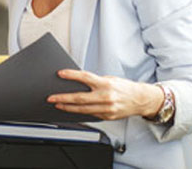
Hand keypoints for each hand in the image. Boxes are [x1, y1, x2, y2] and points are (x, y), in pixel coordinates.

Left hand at [47, 70, 164, 120]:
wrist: (140, 100)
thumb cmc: (124, 88)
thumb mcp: (110, 79)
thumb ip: (95, 81)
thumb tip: (78, 82)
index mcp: (106, 84)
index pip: (85, 78)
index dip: (71, 75)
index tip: (60, 74)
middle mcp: (106, 97)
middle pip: (79, 98)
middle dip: (63, 98)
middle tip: (51, 97)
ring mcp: (106, 109)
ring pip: (82, 109)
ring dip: (68, 107)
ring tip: (58, 104)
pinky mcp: (107, 117)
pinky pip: (90, 115)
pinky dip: (79, 112)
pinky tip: (71, 110)